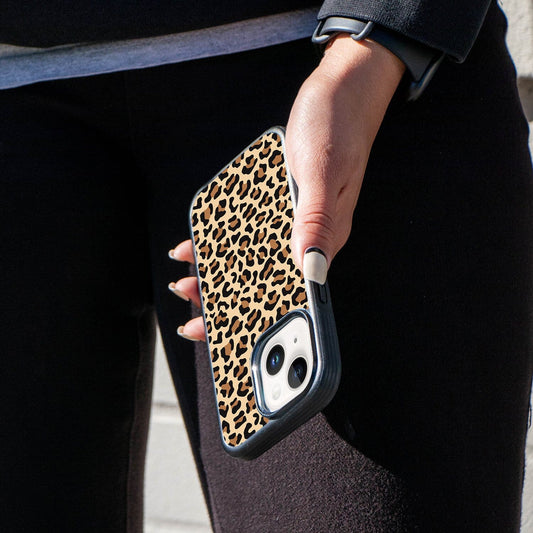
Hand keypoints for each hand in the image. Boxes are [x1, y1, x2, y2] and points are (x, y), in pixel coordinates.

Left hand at [169, 37, 403, 340]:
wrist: (343, 91)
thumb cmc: (336, 125)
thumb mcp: (321, 170)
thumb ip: (317, 220)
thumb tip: (311, 270)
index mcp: (323, 236)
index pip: (289, 292)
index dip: (257, 319)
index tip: (223, 336)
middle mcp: (310, 234)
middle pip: (268, 280)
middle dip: (229, 300)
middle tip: (192, 312)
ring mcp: (297, 218)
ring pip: (256, 257)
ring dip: (222, 272)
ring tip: (188, 280)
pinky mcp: (285, 202)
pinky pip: (252, 229)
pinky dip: (225, 239)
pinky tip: (202, 241)